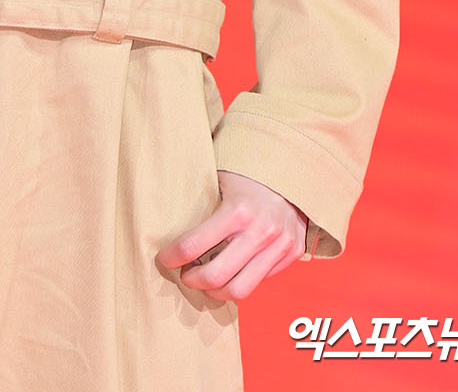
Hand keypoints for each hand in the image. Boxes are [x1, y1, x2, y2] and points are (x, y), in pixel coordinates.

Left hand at [156, 170, 308, 300]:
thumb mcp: (219, 178)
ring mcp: (279, 245)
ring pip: (240, 290)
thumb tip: (170, 226)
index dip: (172, 257)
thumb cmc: (249, 170)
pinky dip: (242, 280)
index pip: (192, 246)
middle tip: (185, 274)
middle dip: (193, 280)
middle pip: (216, 277)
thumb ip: (201, 204)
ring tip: (207, 280)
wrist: (293, 165)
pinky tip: (232, 269)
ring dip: (216, 291)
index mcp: (237, 211)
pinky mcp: (292, 253)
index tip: (164, 258)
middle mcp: (260, 232)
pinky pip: (261, 281)